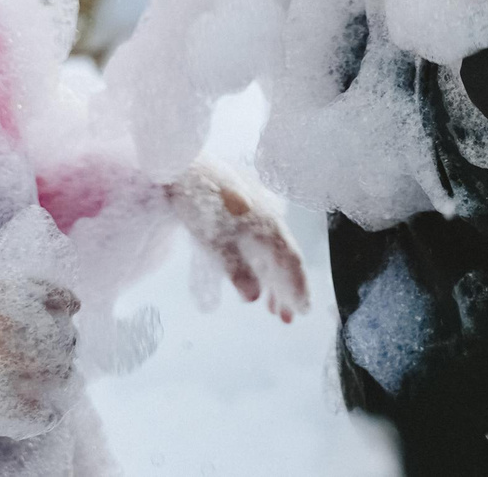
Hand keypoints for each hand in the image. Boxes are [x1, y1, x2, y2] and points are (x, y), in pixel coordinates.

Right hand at [0, 274, 78, 436]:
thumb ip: (1, 291)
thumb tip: (35, 300)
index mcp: (8, 291)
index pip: (60, 297)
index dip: (65, 309)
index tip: (68, 315)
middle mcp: (15, 323)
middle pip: (64, 336)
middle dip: (64, 344)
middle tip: (62, 352)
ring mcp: (9, 363)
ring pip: (59, 373)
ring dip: (62, 377)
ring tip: (62, 382)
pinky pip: (39, 413)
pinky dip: (45, 414)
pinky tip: (45, 413)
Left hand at [167, 160, 309, 321]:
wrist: (184, 168)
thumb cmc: (200, 204)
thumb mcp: (214, 241)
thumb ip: (236, 269)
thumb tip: (253, 298)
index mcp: (267, 227)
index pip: (292, 262)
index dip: (299, 287)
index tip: (303, 310)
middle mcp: (269, 221)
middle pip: (286, 260)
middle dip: (288, 290)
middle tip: (288, 318)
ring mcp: (258, 217)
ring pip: (273, 254)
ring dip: (275, 282)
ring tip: (273, 309)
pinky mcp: (244, 214)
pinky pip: (262, 245)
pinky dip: (263, 265)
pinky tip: (257, 278)